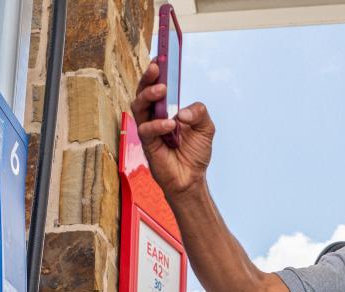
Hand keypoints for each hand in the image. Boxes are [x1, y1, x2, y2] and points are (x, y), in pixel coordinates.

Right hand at [131, 59, 214, 197]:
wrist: (191, 179)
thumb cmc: (195, 153)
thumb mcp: (206, 128)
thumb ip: (200, 112)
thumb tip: (182, 112)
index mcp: (167, 110)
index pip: (157, 87)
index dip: (156, 73)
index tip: (159, 58)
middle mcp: (155, 117)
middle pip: (143, 93)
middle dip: (148, 79)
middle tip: (156, 69)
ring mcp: (149, 130)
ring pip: (138, 107)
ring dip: (149, 95)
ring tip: (162, 90)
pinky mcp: (147, 144)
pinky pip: (146, 129)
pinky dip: (157, 124)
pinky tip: (170, 124)